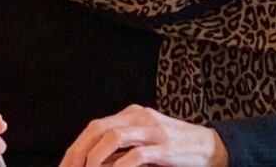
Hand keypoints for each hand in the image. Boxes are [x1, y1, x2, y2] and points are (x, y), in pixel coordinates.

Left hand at [59, 104, 227, 166]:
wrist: (210, 147)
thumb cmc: (175, 146)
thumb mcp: (146, 140)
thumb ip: (122, 147)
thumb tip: (93, 160)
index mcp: (132, 114)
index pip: (95, 126)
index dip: (76, 147)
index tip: (65, 166)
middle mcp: (139, 118)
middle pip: (98, 128)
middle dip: (78, 152)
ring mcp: (153, 131)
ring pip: (113, 137)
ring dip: (95, 158)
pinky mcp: (165, 148)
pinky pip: (136, 155)